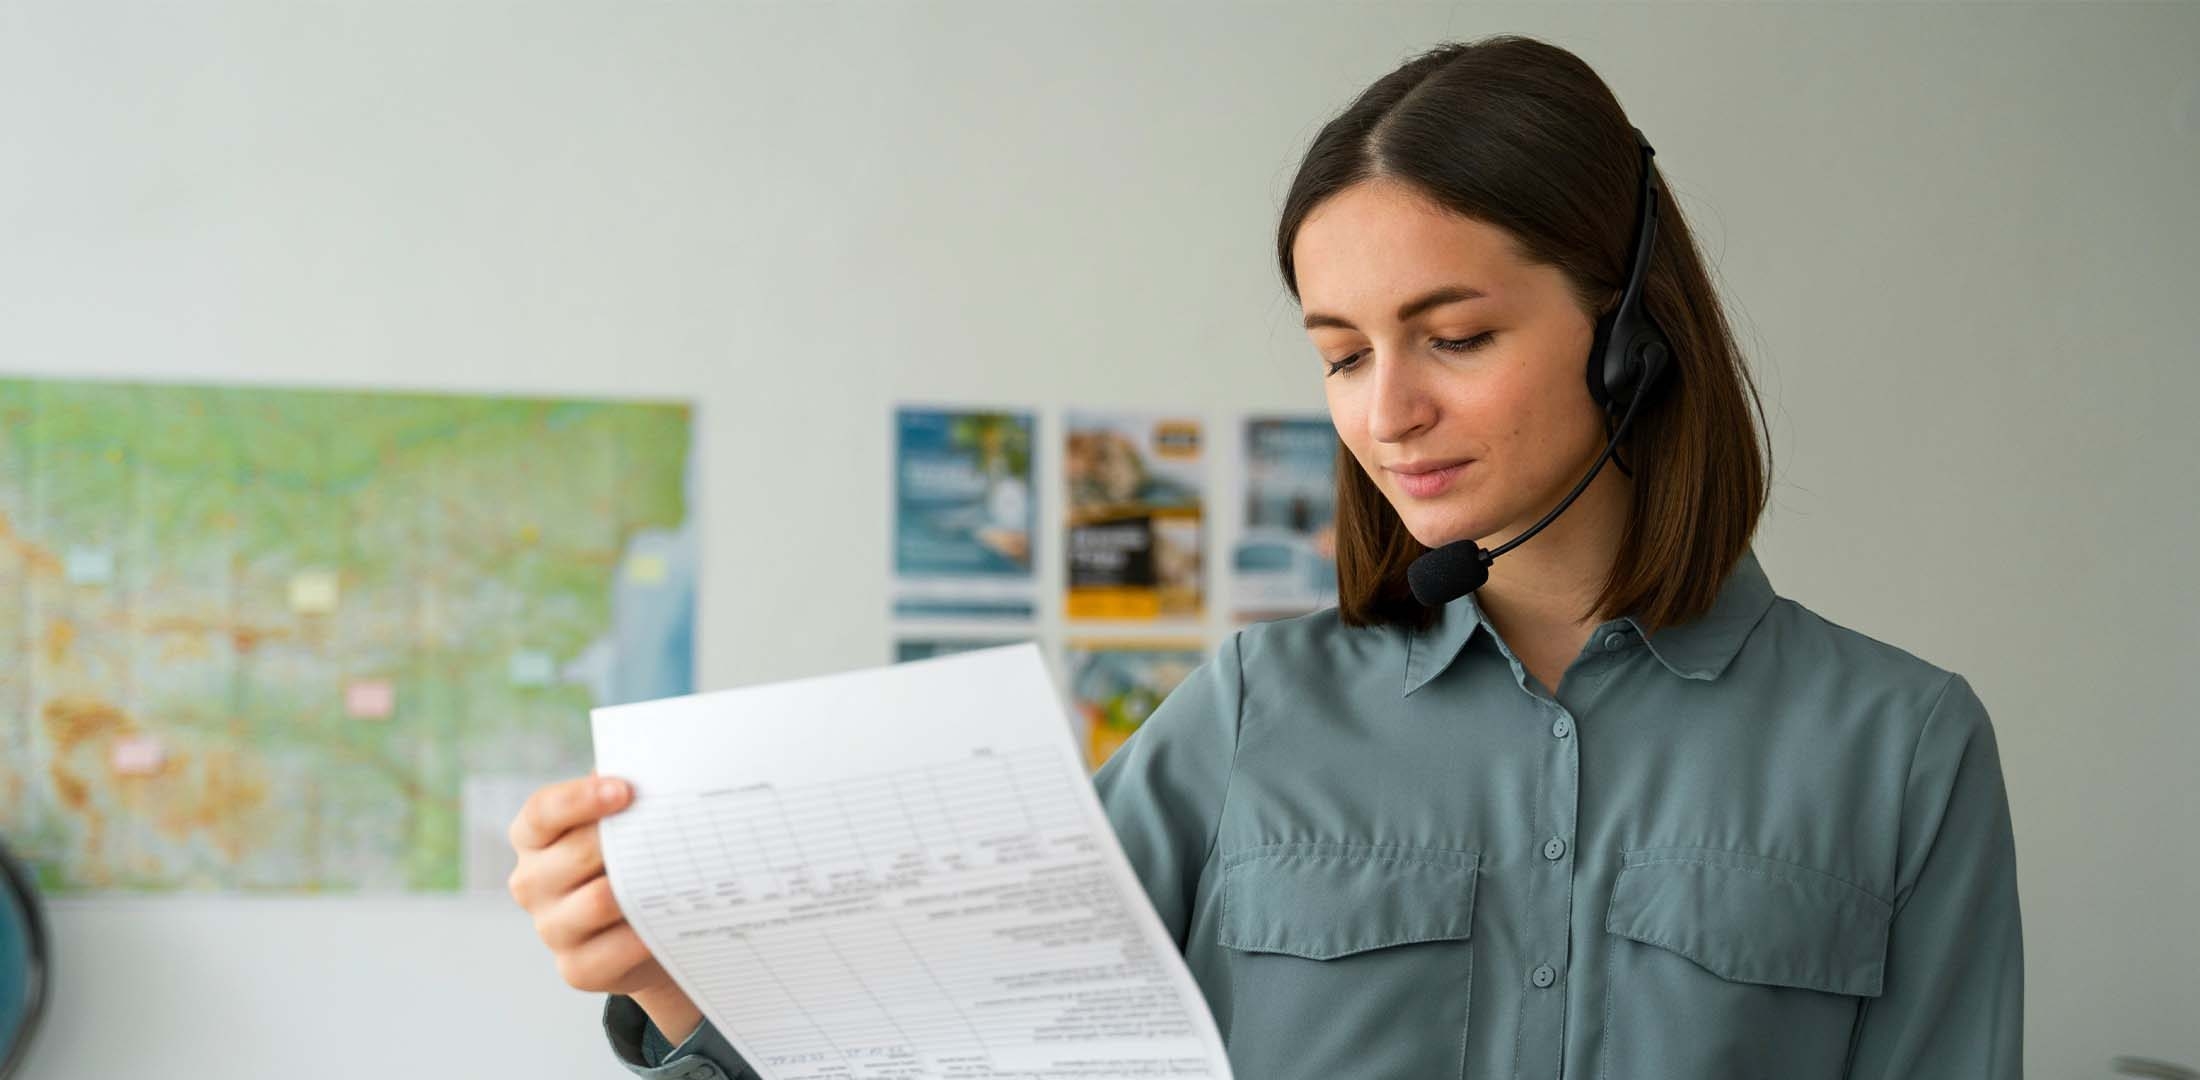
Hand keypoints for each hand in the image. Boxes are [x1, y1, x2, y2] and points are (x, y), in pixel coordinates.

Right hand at [507, 774, 689, 1015]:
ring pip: (597, 902)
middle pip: (576, 855)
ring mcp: (550, 928)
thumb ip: (626, 799)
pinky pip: (612, 951)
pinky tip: (667, 921)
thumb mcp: (623, 825)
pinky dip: (642, 937)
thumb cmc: (630, 861)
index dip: (580, 799)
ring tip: (677, 873)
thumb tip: (658, 773)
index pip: (543, 812)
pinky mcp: (575, 968)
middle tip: (670, 831)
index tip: (625, 790)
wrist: (644, 933)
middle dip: (624, 842)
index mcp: (535, 837)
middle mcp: (532, 882)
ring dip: (639, 888)